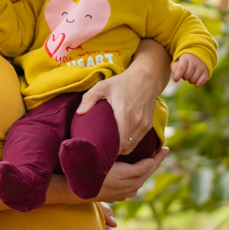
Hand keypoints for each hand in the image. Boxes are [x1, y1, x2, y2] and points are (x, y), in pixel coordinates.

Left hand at [78, 36, 170, 151]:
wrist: (147, 78)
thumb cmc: (122, 82)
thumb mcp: (103, 86)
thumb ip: (90, 98)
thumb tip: (80, 112)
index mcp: (124, 113)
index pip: (119, 142)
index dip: (109, 150)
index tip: (99, 150)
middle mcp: (136, 121)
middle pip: (125, 147)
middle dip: (113, 151)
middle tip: (101, 151)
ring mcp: (144, 124)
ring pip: (132, 146)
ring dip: (121, 148)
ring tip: (109, 147)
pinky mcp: (148, 125)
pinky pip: (138, 141)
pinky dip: (129, 143)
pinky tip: (120, 140)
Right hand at [98, 145, 166, 202]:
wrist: (80, 191)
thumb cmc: (99, 178)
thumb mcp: (120, 172)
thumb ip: (138, 169)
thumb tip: (150, 164)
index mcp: (135, 182)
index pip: (151, 167)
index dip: (159, 157)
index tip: (166, 148)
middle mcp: (131, 188)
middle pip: (146, 172)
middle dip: (154, 162)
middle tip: (161, 150)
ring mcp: (123, 192)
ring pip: (138, 178)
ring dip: (145, 168)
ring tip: (149, 158)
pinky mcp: (115, 193)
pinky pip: (130, 181)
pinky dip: (135, 174)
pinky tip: (133, 170)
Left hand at [172, 53, 210, 86]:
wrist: (199, 56)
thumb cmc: (186, 61)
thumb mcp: (179, 61)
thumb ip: (175, 67)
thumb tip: (175, 75)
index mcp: (186, 58)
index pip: (181, 68)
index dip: (178, 75)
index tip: (175, 80)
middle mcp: (194, 62)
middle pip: (186, 75)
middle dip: (184, 77)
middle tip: (186, 73)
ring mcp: (201, 67)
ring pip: (193, 80)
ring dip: (190, 80)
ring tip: (191, 75)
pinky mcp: (206, 72)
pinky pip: (201, 82)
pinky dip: (197, 84)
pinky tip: (195, 81)